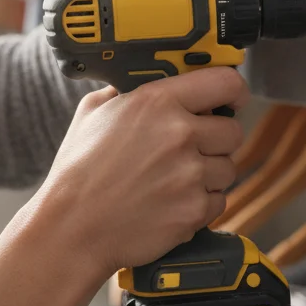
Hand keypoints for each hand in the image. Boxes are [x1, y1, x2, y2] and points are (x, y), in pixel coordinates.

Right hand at [36, 67, 248, 273]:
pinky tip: (172, 202)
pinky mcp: (194, 210)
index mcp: (157, 102)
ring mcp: (189, 174)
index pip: (225, 82)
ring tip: (175, 179)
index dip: (234, 91)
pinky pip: (219, 200)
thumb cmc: (78, 173)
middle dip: (218, 139)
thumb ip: (126, 90)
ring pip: (228, 168)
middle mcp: (179, 134)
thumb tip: (145, 77)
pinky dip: (201, 203)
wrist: (71, 228)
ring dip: (210, 174)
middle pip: (233, 130)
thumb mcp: (94, 112)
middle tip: (194, 148)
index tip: (232, 98)